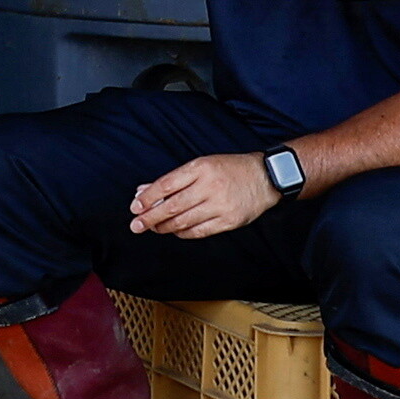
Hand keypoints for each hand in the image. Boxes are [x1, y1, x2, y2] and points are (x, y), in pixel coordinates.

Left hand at [130, 153, 283, 240]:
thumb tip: (143, 192)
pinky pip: (199, 231)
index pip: (166, 184)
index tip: (135, 207)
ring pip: (183, 221)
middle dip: (150, 217)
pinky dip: (183, 233)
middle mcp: (209, 186)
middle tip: (136, 225)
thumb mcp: (201, 165)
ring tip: (154, 228)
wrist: (265, 177)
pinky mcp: (229, 221)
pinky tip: (175, 231)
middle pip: (172, 206)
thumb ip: (173, 180)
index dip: (147, 198)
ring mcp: (220, 205)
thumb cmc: (230, 169)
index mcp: (200, 168)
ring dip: (164, 227)